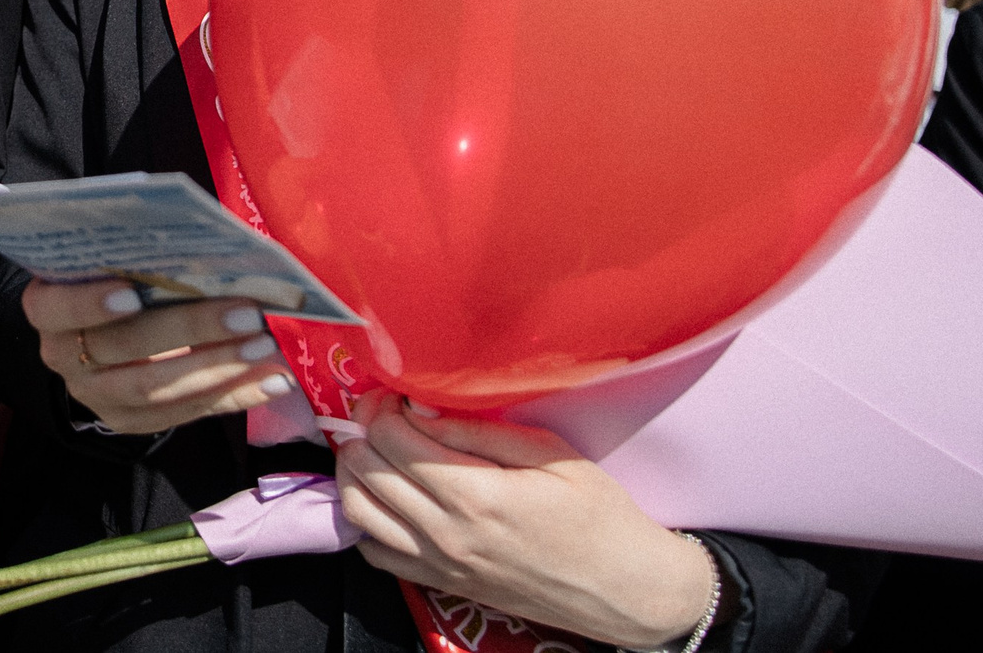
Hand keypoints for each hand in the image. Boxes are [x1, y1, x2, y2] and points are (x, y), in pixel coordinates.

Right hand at [22, 280, 291, 434]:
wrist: (90, 335)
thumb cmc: (108, 278)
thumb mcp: (107, 262)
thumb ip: (137, 255)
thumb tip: (206, 240)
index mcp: (46, 308)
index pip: (55, 308)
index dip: (88, 304)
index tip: (131, 292)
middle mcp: (63, 356)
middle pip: (121, 347)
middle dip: (188, 330)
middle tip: (245, 314)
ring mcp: (95, 395)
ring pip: (154, 390)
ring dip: (216, 368)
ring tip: (264, 346)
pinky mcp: (128, 422)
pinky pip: (183, 414)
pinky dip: (233, 397)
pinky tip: (272, 380)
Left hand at [337, 392, 714, 648]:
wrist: (629, 590)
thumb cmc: (601, 517)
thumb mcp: (551, 454)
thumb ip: (478, 429)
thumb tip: (419, 408)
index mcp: (475, 495)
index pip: (391, 439)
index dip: (381, 405)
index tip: (393, 391)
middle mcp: (447, 533)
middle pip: (365, 470)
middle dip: (360, 429)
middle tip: (379, 410)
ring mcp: (441, 564)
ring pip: (358, 512)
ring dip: (353, 471)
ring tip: (373, 446)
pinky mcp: (444, 584)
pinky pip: (377, 553)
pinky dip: (367, 520)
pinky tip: (386, 496)